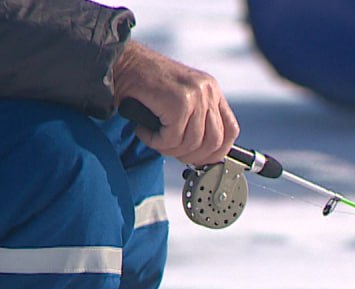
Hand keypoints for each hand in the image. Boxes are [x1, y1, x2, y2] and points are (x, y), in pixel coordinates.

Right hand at [112, 42, 239, 165]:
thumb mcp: (178, 101)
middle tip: (169, 150)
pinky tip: (144, 130)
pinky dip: (155, 141)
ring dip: (168, 148)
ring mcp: (196, 95)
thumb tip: (199, 156)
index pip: (230, 130)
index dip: (216, 153)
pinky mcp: (179, 101)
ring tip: (152, 137)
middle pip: (214, 142)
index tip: (198, 160)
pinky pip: (172, 138)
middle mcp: (208, 91)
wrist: (123, 62)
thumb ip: (193, 122)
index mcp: (211, 91)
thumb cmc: (144, 85)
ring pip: (191, 143)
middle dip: (190, 155)